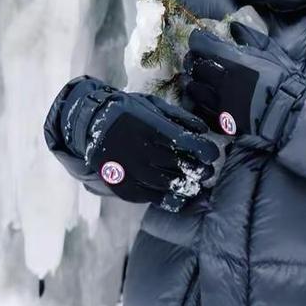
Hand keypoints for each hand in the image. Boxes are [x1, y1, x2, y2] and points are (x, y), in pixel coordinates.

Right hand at [44, 77, 218, 205]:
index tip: (213, 153)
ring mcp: (132, 172)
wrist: (92, 125)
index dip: (204, 151)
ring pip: (169, 185)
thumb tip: (204, 130)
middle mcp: (141, 152)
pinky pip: (153, 198)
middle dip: (199, 170)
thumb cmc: (128, 112)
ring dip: (188, 187)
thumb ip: (179, 118)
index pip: (185, 143)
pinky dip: (171, 200)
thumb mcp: (152, 106)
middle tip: (207, 171)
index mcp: (150, 129)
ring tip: (197, 185)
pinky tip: (181, 197)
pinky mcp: (125, 187)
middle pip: (180, 166)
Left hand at [178, 22, 305, 147]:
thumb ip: (251, 38)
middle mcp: (223, 81)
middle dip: (194, 60)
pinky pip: (199, 109)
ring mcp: (219, 102)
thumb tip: (233, 26)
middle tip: (197, 59)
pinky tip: (199, 99)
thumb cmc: (284, 81)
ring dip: (192, 82)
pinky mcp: (220, 120)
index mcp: (235, 62)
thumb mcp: (272, 53)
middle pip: (195, 66)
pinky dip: (195, 102)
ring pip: (193, 89)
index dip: (197, 40)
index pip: (203, 45)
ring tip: (196, 80)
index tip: (199, 39)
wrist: (289, 114)